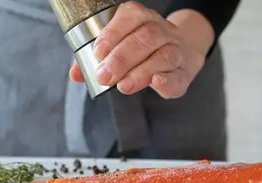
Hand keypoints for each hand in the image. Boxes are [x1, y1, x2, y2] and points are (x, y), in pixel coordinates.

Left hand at [69, 1, 213, 98]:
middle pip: (145, 39)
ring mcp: (177, 50)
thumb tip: (76, 74)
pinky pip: (179, 76)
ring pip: (163, 56)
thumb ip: (100, 59)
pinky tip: (157, 83)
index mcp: (143, 18)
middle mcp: (162, 31)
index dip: (113, 34)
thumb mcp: (123, 46)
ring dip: (141, 72)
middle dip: (122, 59)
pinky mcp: (186, 72)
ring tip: (124, 86)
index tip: (98, 53)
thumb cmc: (146, 50)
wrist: (184, 51)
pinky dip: (168, 81)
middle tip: (105, 76)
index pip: (130, 17)